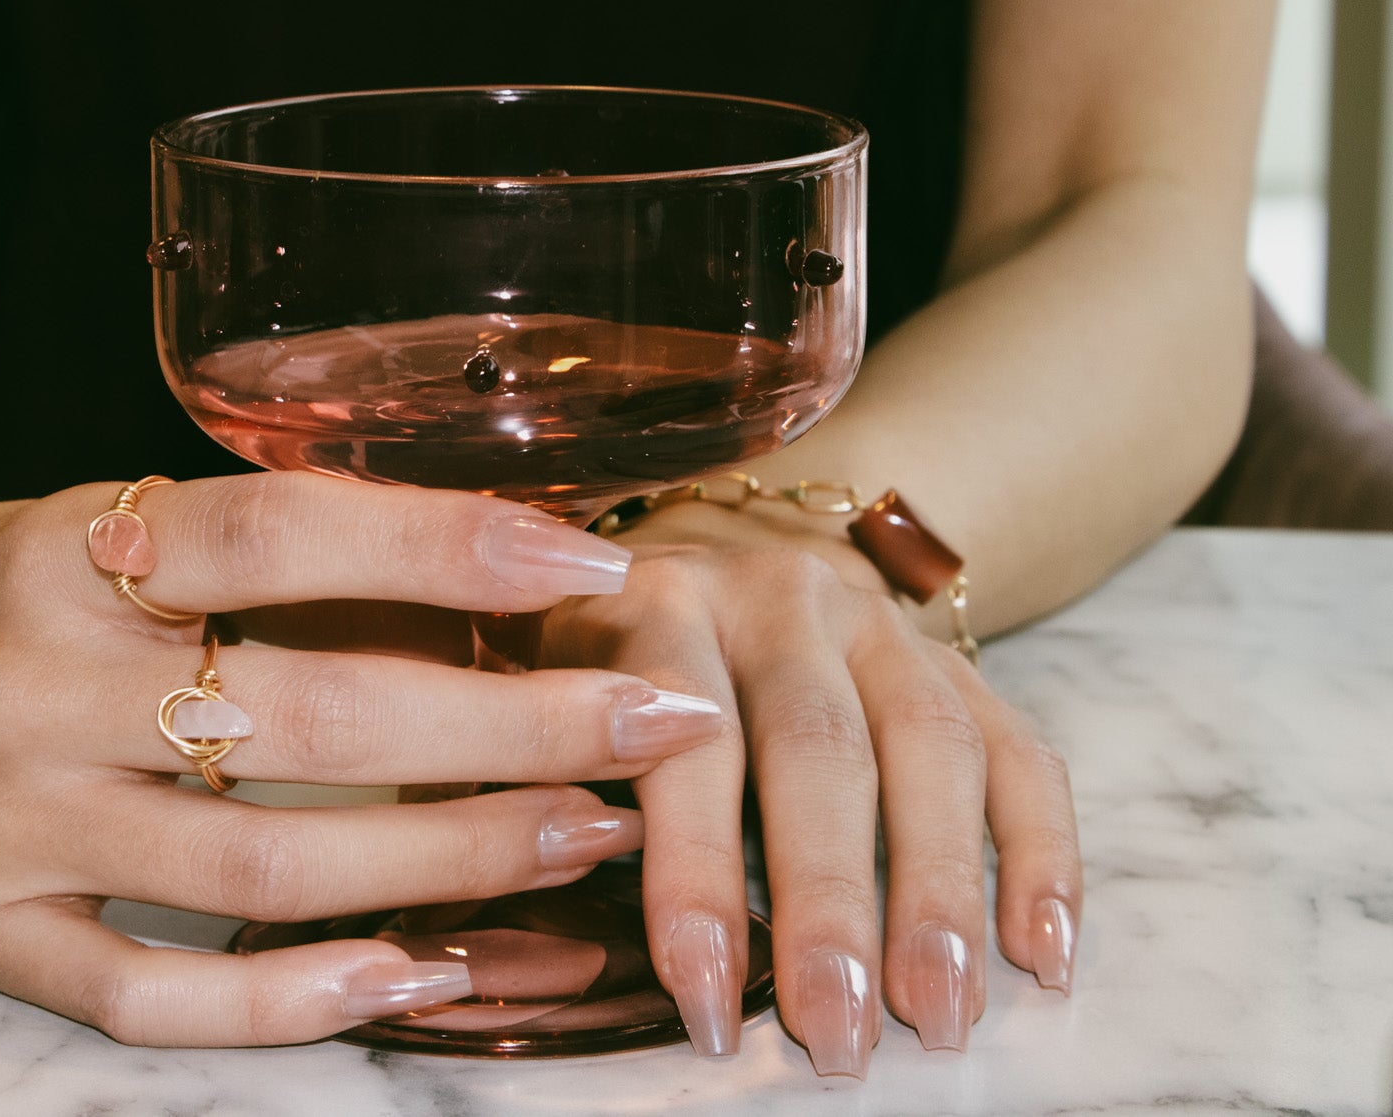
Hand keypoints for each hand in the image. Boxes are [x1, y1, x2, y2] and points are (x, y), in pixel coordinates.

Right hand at [0, 472, 728, 1046]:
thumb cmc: (17, 583)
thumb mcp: (123, 527)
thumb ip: (282, 563)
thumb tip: (511, 586)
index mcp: (73, 548)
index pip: (281, 535)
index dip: (448, 550)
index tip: (595, 567)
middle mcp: (30, 682)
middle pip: (305, 720)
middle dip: (510, 729)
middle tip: (658, 722)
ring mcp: (2, 822)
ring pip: (259, 869)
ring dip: (448, 863)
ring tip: (583, 836)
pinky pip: (152, 997)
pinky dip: (295, 999)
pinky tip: (424, 974)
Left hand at [544, 506, 1081, 1073]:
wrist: (699, 546)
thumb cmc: (592, 660)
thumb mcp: (537, 687)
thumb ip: (545, 777)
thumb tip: (551, 920)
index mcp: (650, 601)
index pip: (682, 739)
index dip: (695, 872)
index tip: (702, 995)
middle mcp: (773, 596)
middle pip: (818, 747)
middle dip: (832, 903)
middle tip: (839, 1032)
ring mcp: (875, 624)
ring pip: (928, 747)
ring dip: (941, 890)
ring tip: (940, 1013)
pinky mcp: (951, 660)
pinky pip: (1017, 750)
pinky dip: (1040, 855)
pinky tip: (1039, 952)